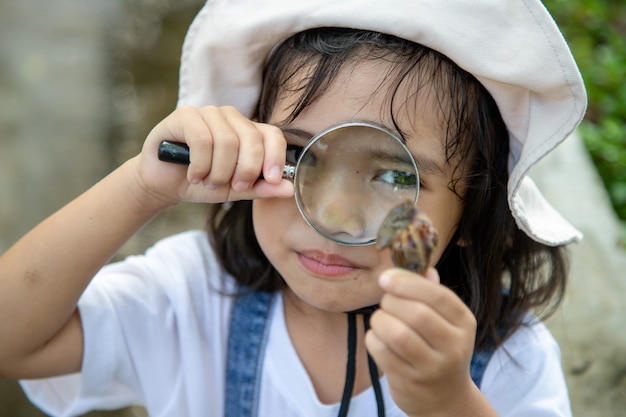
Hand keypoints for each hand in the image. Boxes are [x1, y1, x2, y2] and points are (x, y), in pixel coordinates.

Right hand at [134, 105, 293, 205]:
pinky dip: (200, 165)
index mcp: (248, 131)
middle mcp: (231, 117)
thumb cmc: (202, 182)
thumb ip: (261, 188)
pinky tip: (194, 175)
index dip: (276, 156)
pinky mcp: (185, 115)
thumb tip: (289, 189)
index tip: (274, 179)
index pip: (273, 135)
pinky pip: (202, 139)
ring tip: (208, 182)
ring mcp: (208, 113)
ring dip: (218, 171)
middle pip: (251, 139)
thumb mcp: (236, 190)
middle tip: (233, 186)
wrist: (164, 183)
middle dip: (245, 170)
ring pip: (226, 142)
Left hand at [365, 267, 479, 415]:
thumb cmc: (439, 348)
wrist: (444, 398)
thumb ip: (432, 293)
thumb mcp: (446, 321)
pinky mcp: (410, 381)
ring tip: (380, 320)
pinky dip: (373, 339)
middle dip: (391, 301)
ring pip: (397, 334)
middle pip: (417, 314)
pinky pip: (382, 352)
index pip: (438, 295)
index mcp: (464, 322)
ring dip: (380, 320)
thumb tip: (423, 267)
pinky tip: (378, 338)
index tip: (386, 278)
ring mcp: (433, 367)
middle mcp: (454, 346)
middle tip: (385, 302)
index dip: (407, 283)